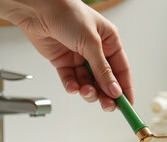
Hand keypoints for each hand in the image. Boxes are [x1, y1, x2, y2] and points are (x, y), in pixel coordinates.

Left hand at [7, 0, 133, 110]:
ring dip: (88, 91)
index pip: (122, 70)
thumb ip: (102, 69)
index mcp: (109, 41)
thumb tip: (114, 90)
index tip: (128, 105)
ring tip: (86, 92)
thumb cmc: (68, 13)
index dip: (125, 88)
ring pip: (88, 83)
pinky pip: (71, 79)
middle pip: (105, 80)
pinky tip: (73, 87)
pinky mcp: (63, 62)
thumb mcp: (91, 43)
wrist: (38, 8)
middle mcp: (96, 51)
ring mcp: (79, 57)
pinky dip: (72, 86)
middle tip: (108, 106)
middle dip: (106, 94)